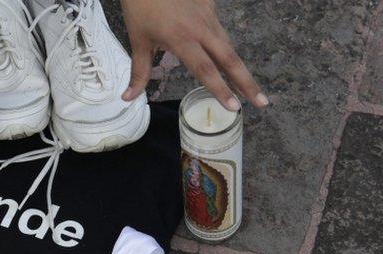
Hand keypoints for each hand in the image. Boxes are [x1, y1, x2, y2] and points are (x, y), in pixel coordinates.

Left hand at [120, 0, 268, 109]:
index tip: (234, 107)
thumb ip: (139, 72)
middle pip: (229, 59)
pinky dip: (223, 45)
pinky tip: (224, 57)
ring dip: (238, 66)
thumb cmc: (140, 7)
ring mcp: (208, 14)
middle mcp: (200, 28)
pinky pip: (219, 29)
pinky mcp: (209, 4)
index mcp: (182, 39)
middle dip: (247, 82)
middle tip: (261, 102)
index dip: (221, 90)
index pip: (206, 70)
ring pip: (227, 44)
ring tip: (247, 86)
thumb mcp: (138, 41)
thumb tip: (129, 97)